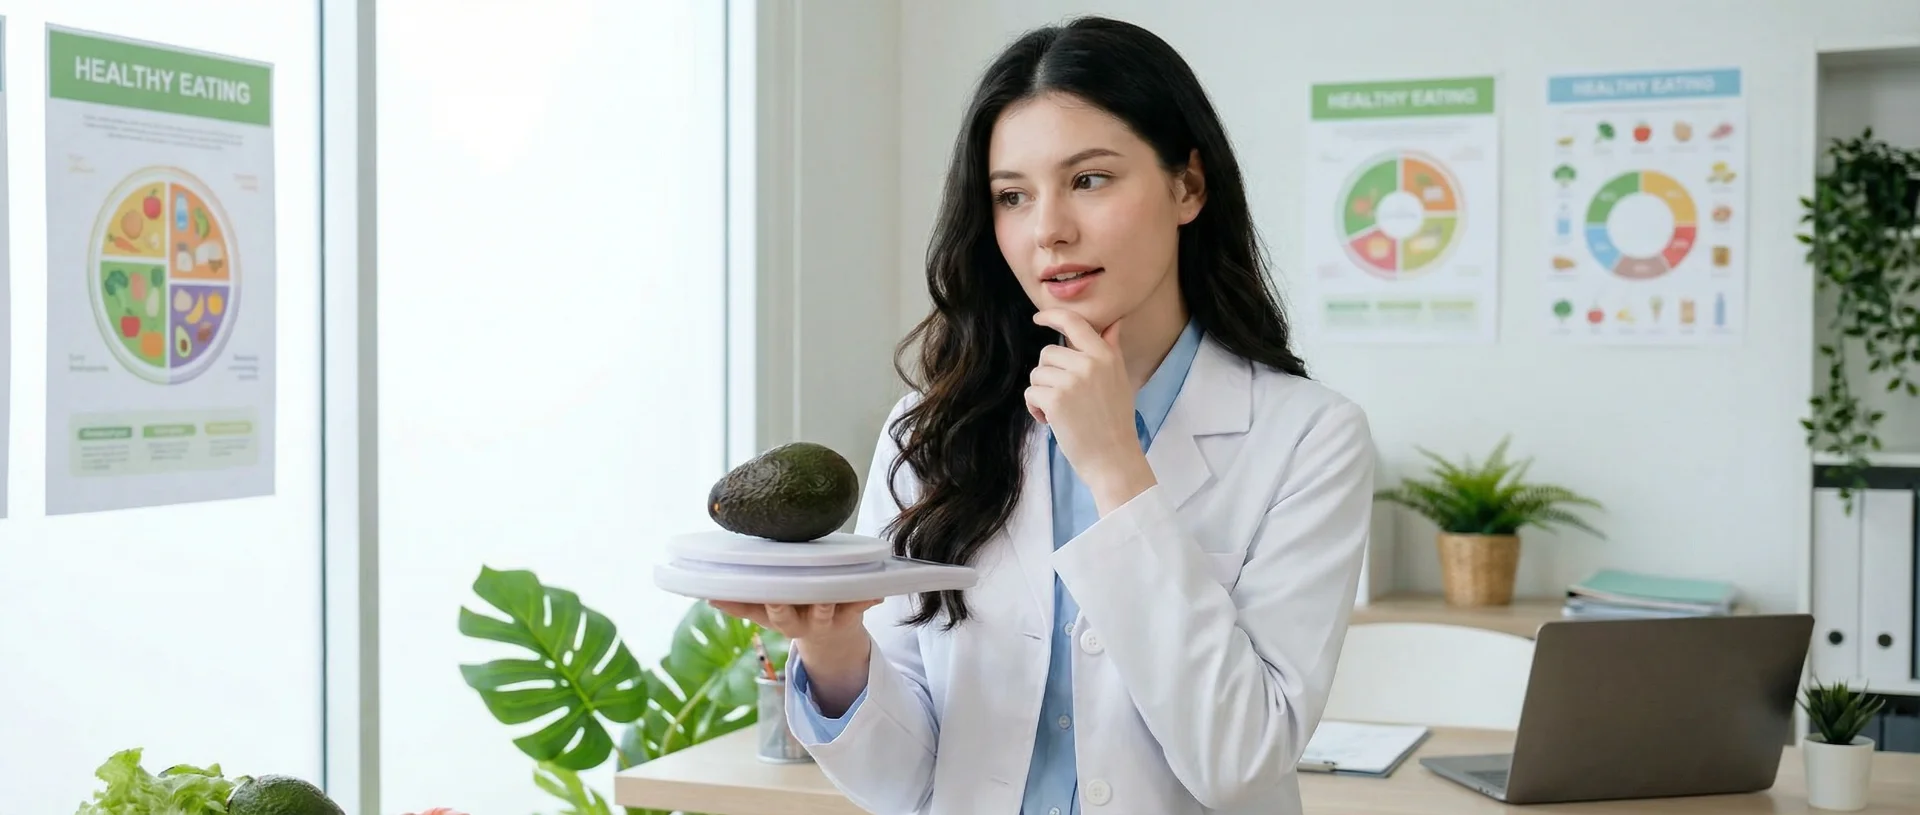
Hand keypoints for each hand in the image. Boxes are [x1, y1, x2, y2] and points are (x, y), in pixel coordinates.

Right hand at [707, 599, 881, 644]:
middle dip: (785, 608)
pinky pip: (858, 604)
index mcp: (779, 619)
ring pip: (825, 611)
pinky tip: (876, 593)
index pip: (766, 612)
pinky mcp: (850, 613)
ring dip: (827, 603)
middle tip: (781, 598)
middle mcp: (801, 621)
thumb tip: (705, 593)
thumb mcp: (765, 614)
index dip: (763, 607)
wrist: (833, 642)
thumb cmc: (793, 613)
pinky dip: (867, 598)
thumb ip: (740, 603)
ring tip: (829, 595)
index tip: (761, 599)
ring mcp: (826, 618)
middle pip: (790, 617)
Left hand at [1027, 310, 1155, 508]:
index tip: (1039, 318)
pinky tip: (1052, 421)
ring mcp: (1071, 381)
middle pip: (1047, 353)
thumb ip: (1111, 349)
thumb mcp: (1120, 379)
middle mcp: (1088, 364)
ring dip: (1041, 393)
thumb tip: (1113, 323)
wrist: (1113, 457)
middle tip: (1064, 397)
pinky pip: (1031, 393)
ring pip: (1037, 374)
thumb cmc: (1115, 420)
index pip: (1074, 322)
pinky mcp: (1055, 400)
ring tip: (1061, 411)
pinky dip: (1035, 408)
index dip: (1052, 316)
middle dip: (1048, 374)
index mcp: (1105, 356)